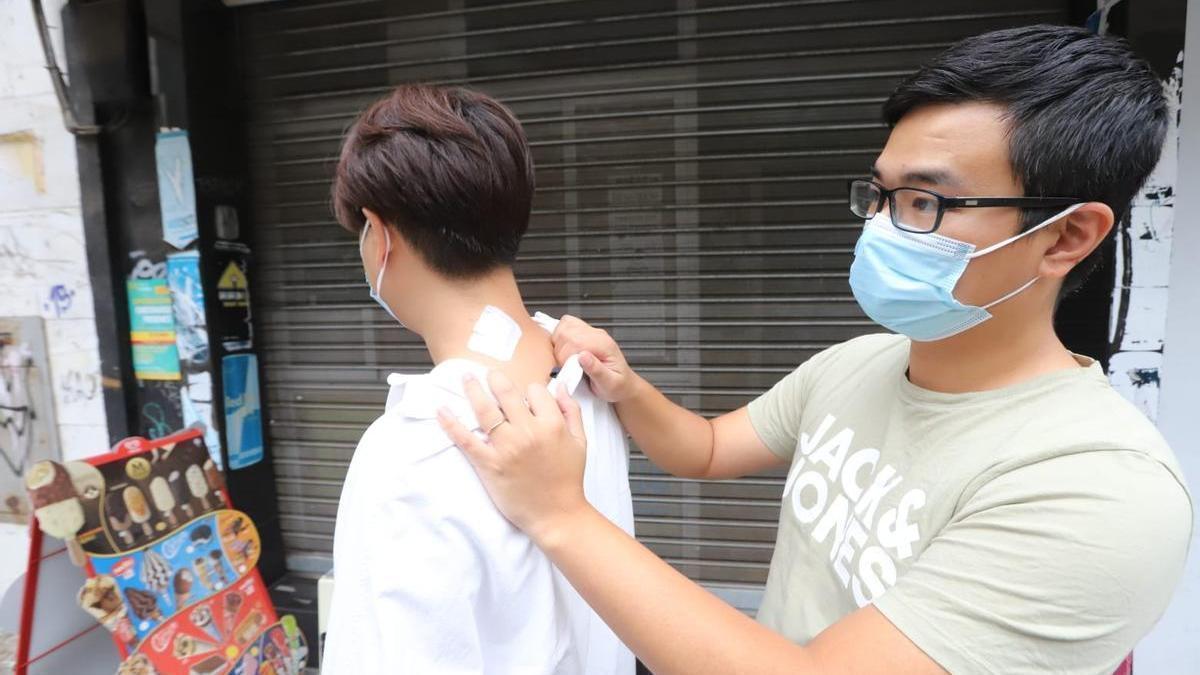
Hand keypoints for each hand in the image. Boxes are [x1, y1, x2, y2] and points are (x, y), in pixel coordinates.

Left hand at [437, 370, 590, 540]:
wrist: (557, 515)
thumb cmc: (569, 479)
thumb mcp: (580, 442)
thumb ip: (572, 412)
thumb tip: (560, 388)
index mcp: (552, 425)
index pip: (536, 391)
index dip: (530, 390)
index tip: (524, 396)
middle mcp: (528, 432)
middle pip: (507, 394)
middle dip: (496, 379)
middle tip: (488, 374)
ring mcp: (507, 448)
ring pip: (485, 411)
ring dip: (472, 390)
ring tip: (466, 379)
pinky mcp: (490, 465)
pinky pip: (466, 440)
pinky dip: (451, 424)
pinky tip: (442, 411)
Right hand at [552, 315, 640, 402]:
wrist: (624, 385)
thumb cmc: (618, 386)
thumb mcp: (609, 384)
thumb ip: (597, 370)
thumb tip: (583, 356)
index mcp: (604, 345)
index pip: (575, 340)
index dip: (565, 356)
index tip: (568, 370)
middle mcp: (597, 335)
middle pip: (566, 330)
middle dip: (560, 350)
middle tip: (566, 366)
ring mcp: (590, 333)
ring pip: (564, 325)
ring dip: (559, 343)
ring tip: (566, 360)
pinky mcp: (584, 334)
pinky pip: (566, 327)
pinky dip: (560, 339)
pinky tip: (565, 353)